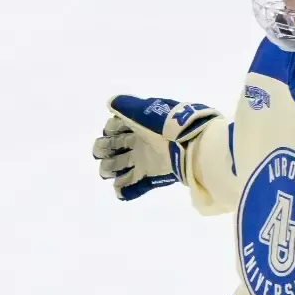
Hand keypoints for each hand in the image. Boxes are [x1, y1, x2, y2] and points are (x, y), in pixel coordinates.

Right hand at [94, 95, 221, 199]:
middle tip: (103, 155)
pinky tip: (121, 192)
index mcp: (139, 125)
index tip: (110, 133)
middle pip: (115, 147)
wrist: (192, 143)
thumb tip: (110, 103)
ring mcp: (147, 160)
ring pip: (122, 167)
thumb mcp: (144, 110)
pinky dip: (128, 190)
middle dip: (104, 150)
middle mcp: (141, 142)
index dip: (109, 131)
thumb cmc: (165, 125)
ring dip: (111, 170)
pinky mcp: (154, 176)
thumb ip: (125, 106)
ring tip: (110, 174)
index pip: (116, 127)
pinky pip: (138, 186)